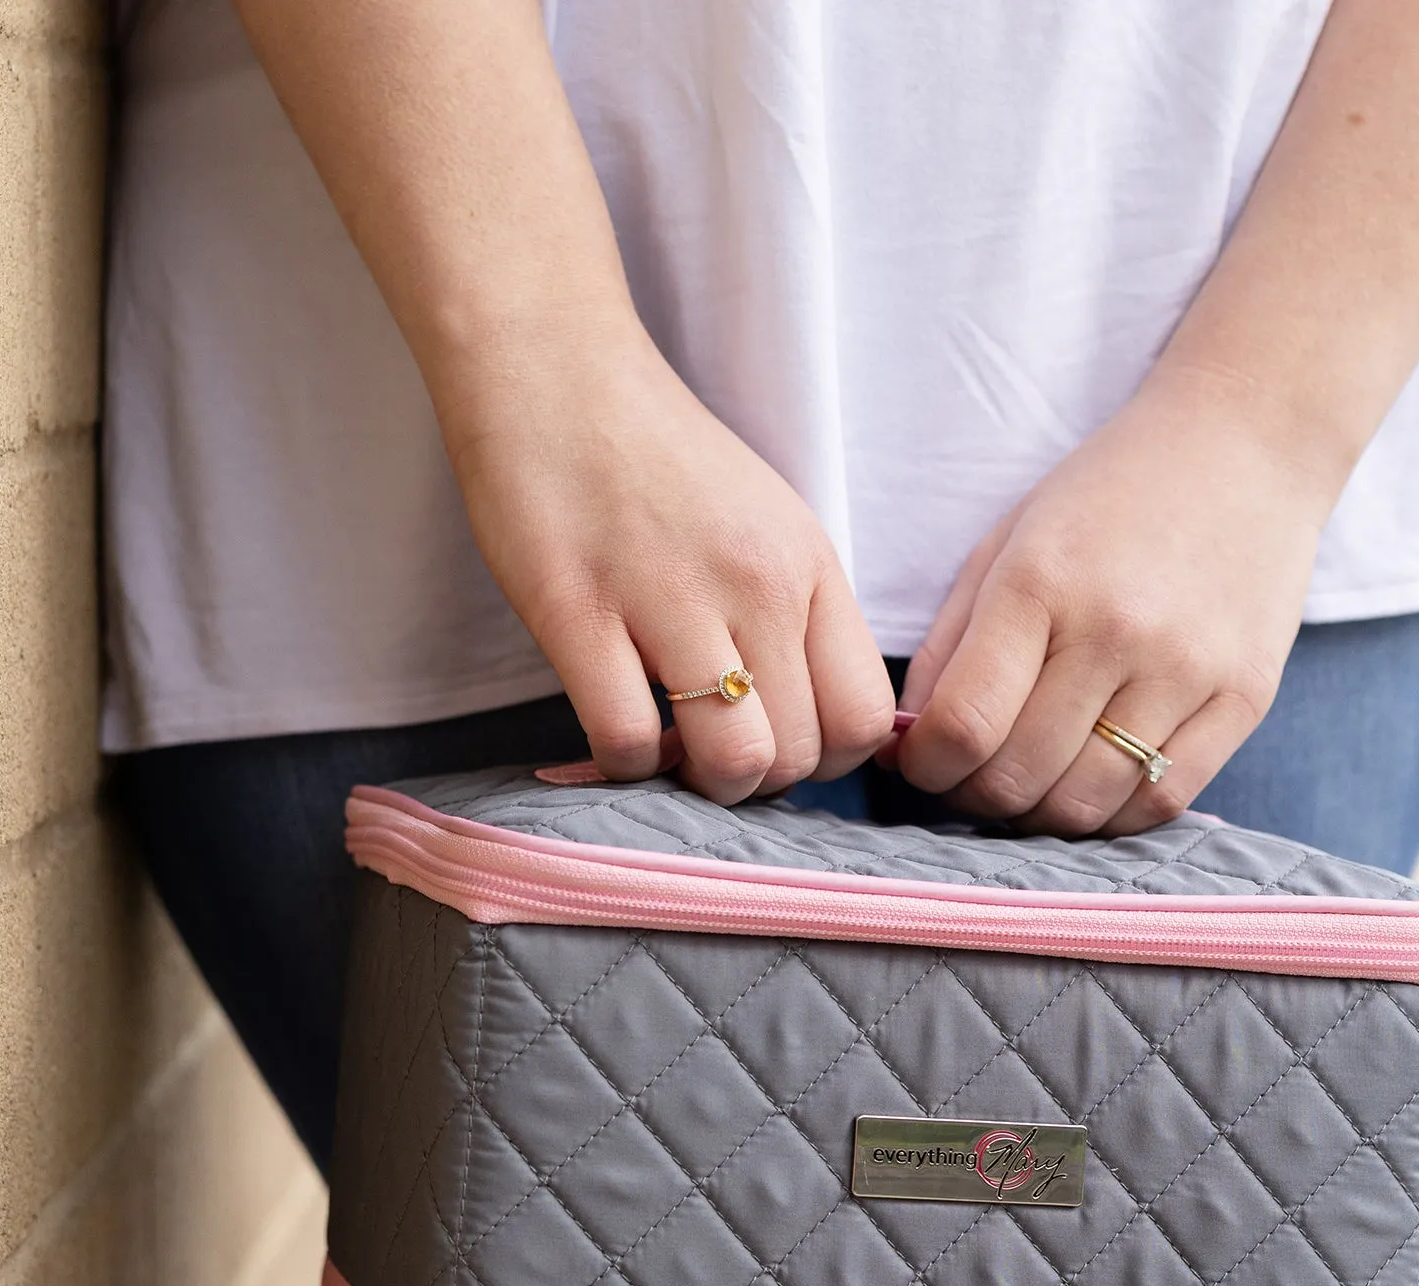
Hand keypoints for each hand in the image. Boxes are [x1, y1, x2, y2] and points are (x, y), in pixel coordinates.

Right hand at [446, 323, 892, 802]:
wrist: (552, 371)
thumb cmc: (657, 461)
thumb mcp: (766, 526)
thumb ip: (797, 618)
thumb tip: (813, 728)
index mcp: (808, 566)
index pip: (866, 718)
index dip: (828, 758)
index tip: (780, 739)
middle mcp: (755, 584)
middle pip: (802, 756)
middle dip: (758, 780)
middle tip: (710, 747)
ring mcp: (668, 597)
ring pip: (732, 763)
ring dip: (699, 781)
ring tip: (668, 746)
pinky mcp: (577, 611)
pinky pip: (627, 741)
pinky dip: (622, 761)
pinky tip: (612, 722)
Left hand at [895, 371, 1336, 834]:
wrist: (1246, 442)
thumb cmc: (1108, 496)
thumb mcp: (1007, 545)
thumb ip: (949, 648)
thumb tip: (907, 746)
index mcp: (1041, 583)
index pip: (964, 725)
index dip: (925, 767)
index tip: (920, 763)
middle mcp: (1117, 631)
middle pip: (1018, 776)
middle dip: (971, 796)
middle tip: (967, 779)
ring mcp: (1187, 670)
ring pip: (1084, 804)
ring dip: (1037, 816)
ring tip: (1026, 785)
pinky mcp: (1244, 698)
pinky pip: (1159, 803)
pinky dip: (1108, 816)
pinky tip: (1087, 786)